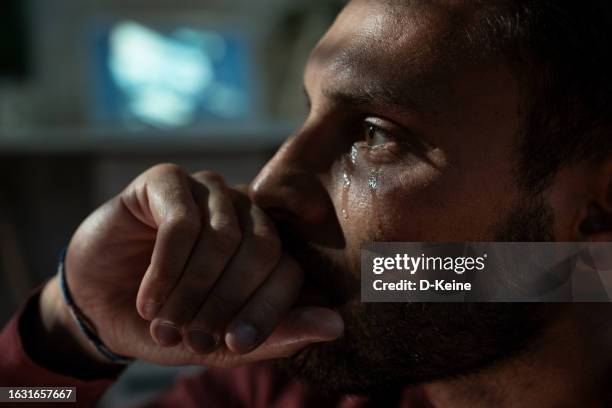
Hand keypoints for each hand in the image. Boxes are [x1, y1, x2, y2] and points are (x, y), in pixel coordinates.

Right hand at [42, 164, 342, 367]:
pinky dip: (166, 268)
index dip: (266, 311)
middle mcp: (244, 212)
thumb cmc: (169, 321)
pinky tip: (149, 298)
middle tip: (193, 337)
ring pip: (224, 236)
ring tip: (165, 323)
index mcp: (265, 247)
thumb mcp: (220, 342)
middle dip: (225, 303)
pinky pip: (182, 221)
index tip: (233, 344)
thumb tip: (336, 326)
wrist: (100, 303)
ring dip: (192, 291)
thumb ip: (274, 335)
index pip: (290, 272)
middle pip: (263, 250)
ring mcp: (208, 190)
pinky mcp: (167, 180)